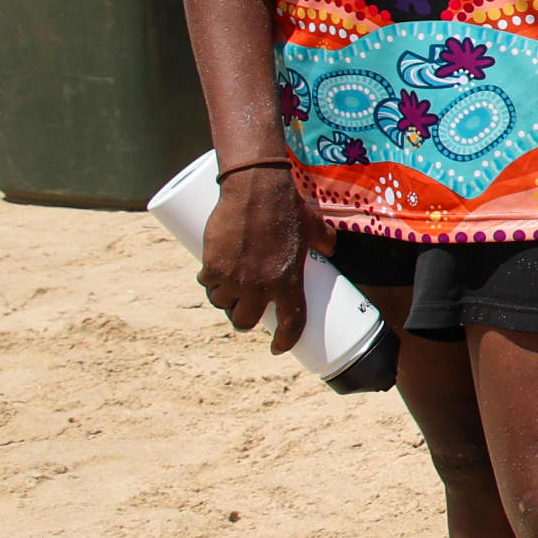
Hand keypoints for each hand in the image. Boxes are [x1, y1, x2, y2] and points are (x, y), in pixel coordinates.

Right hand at [197, 162, 315, 355]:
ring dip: (225, 300)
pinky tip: (212, 274)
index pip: (291, 322)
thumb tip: (331, 247)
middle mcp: (261, 286)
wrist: (255, 189)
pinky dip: (209, 282)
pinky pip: (207, 284)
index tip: (278, 347)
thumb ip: (324, 240)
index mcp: (289, 281)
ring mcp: (235, 278)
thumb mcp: (314, 226)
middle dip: (244, 319)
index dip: (285, 340)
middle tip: (245, 309)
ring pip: (223, 304)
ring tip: (228, 288)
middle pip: (246, 321)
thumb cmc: (287, 206)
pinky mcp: (213, 266)